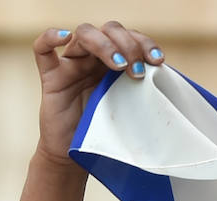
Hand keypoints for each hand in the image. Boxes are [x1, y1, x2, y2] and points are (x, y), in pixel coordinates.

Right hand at [32, 22, 164, 167]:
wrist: (78, 155)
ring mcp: (72, 65)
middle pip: (108, 30)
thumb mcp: (132, 111)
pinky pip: (42, 49)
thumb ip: (144, 95)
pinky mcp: (51, 77)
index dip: (144, 42)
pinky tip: (65, 37)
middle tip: (137, 71)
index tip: (158, 60)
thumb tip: (173, 87)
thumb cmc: (107, 133)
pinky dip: (51, 37)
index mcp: (115, 62)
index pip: (129, 37)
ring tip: (119, 66)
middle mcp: (94, 58)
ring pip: (83, 34)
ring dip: (105, 45)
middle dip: (128, 45)